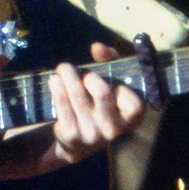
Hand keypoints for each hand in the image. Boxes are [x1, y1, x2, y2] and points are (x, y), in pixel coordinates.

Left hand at [44, 42, 147, 166]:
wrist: (79, 142)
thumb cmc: (100, 104)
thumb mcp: (111, 83)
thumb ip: (109, 61)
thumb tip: (97, 47)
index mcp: (130, 119)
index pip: (134, 102)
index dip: (120, 87)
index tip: (107, 78)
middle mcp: (114, 129)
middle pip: (103, 93)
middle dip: (88, 76)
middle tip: (79, 71)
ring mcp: (92, 135)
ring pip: (77, 95)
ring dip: (67, 76)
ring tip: (63, 68)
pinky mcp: (72, 136)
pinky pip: (62, 104)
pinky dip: (56, 87)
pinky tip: (54, 80)